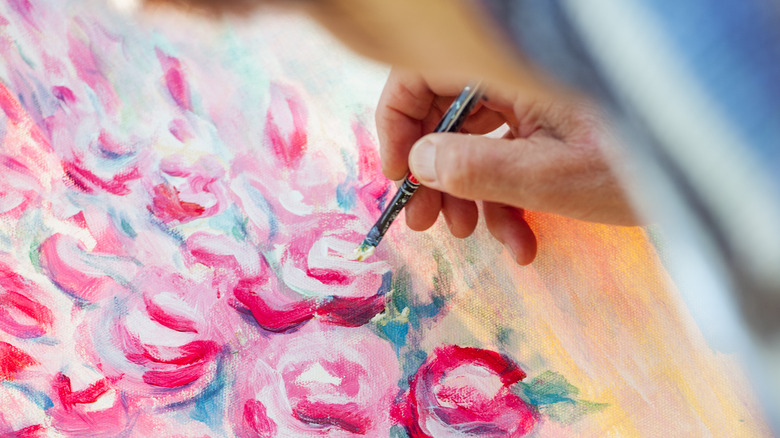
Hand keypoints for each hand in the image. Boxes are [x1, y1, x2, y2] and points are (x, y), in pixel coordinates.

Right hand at [376, 70, 635, 264]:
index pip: (424, 72)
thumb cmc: (638, 169)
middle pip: (444, 112)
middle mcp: (517, 80)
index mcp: (513, 69)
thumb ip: (477, 168)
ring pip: (472, 142)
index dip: (398, 120)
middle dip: (432, 171)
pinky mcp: (547, 134)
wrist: (701, 180)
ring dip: (465, 194)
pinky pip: (505, 161)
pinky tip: (521, 243)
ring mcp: (533, 107)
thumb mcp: (551, 176)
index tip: (398, 175)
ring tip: (470, 235)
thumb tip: (417, 164)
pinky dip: (503, 202)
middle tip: (424, 221)